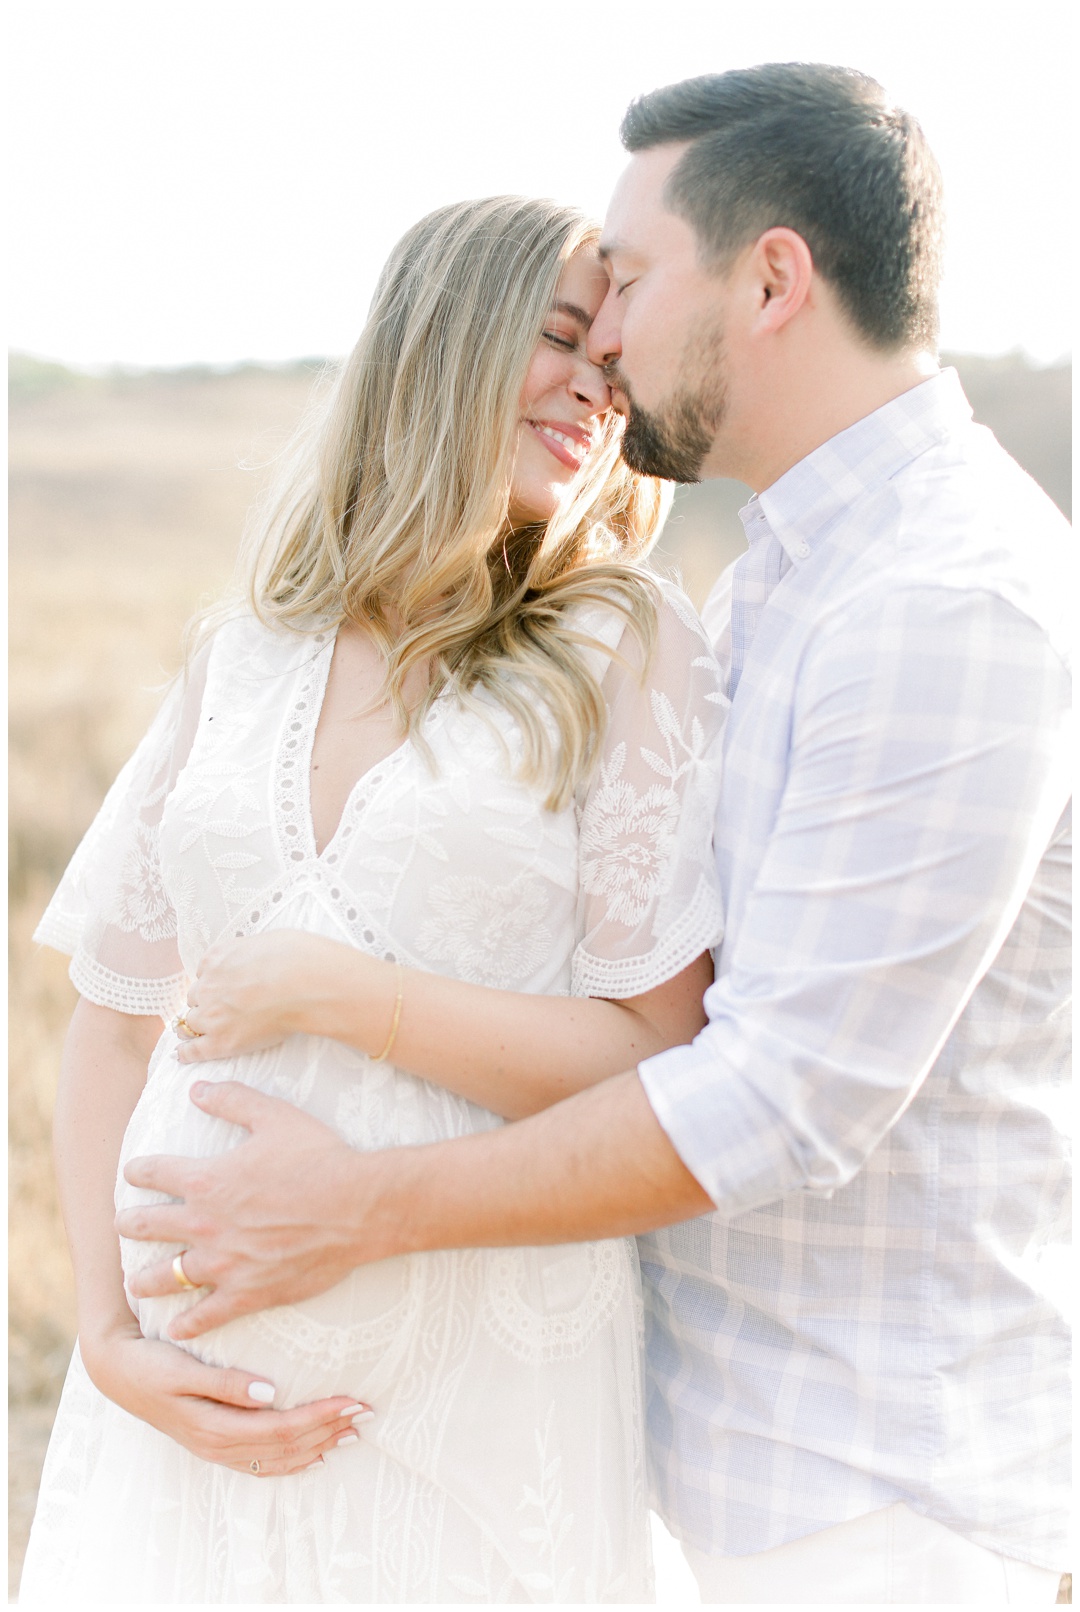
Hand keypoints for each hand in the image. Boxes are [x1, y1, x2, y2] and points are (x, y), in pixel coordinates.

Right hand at [81, 1319, 373, 1474]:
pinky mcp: (215, 1444)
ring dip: (318, 1445)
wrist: (117, 1371)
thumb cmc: (152, 1363)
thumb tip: (269, 1392)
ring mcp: (217, 1449)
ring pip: (278, 1457)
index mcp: (215, 1426)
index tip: (353, 1400)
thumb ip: (224, 1382)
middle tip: (366, 1411)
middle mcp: (219, 1444)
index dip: (320, 1417)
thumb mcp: (183, 1369)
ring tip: (352, 1432)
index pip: (281, 1428)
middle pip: (286, 1446)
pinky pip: (262, 1463)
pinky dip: (293, 1460)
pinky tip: (315, 1454)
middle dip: (328, 1430)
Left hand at [116, 1080, 402, 1338]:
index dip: (138, 1170)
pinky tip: (176, 1327)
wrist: (358, 1206)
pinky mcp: (247, 1293)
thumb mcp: (275, 1116)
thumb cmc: (319, 1157)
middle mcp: (205, 1224)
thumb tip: (197, 1087)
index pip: (153, 1173)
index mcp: (207, 1180)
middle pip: (146, 1227)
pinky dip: (187, 1324)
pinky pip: (206, 1316)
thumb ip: (232, 1100)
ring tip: (135, 1283)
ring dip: (144, 1280)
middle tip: (123, 1225)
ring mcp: (224, 1264)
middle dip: (129, 1224)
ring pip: (165, 1278)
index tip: (133, 1172)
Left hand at [176, 931, 347, 1062]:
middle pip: (195, 997)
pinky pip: (195, 1049)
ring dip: (196, 1026)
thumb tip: (257, 958)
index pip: (204, 972)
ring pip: (192, 1022)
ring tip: (195, 1034)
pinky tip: (183, 1055)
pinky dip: (187, 1053)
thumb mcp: (267, 941)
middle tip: (216, 1010)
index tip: (221, 987)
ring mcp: (212, 1014)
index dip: (213, 981)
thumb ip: (252, 953)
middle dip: (205, 1003)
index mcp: (217, 957)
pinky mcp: (221, 1041)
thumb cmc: (295, 958)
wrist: (303, 983)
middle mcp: (208, 985)